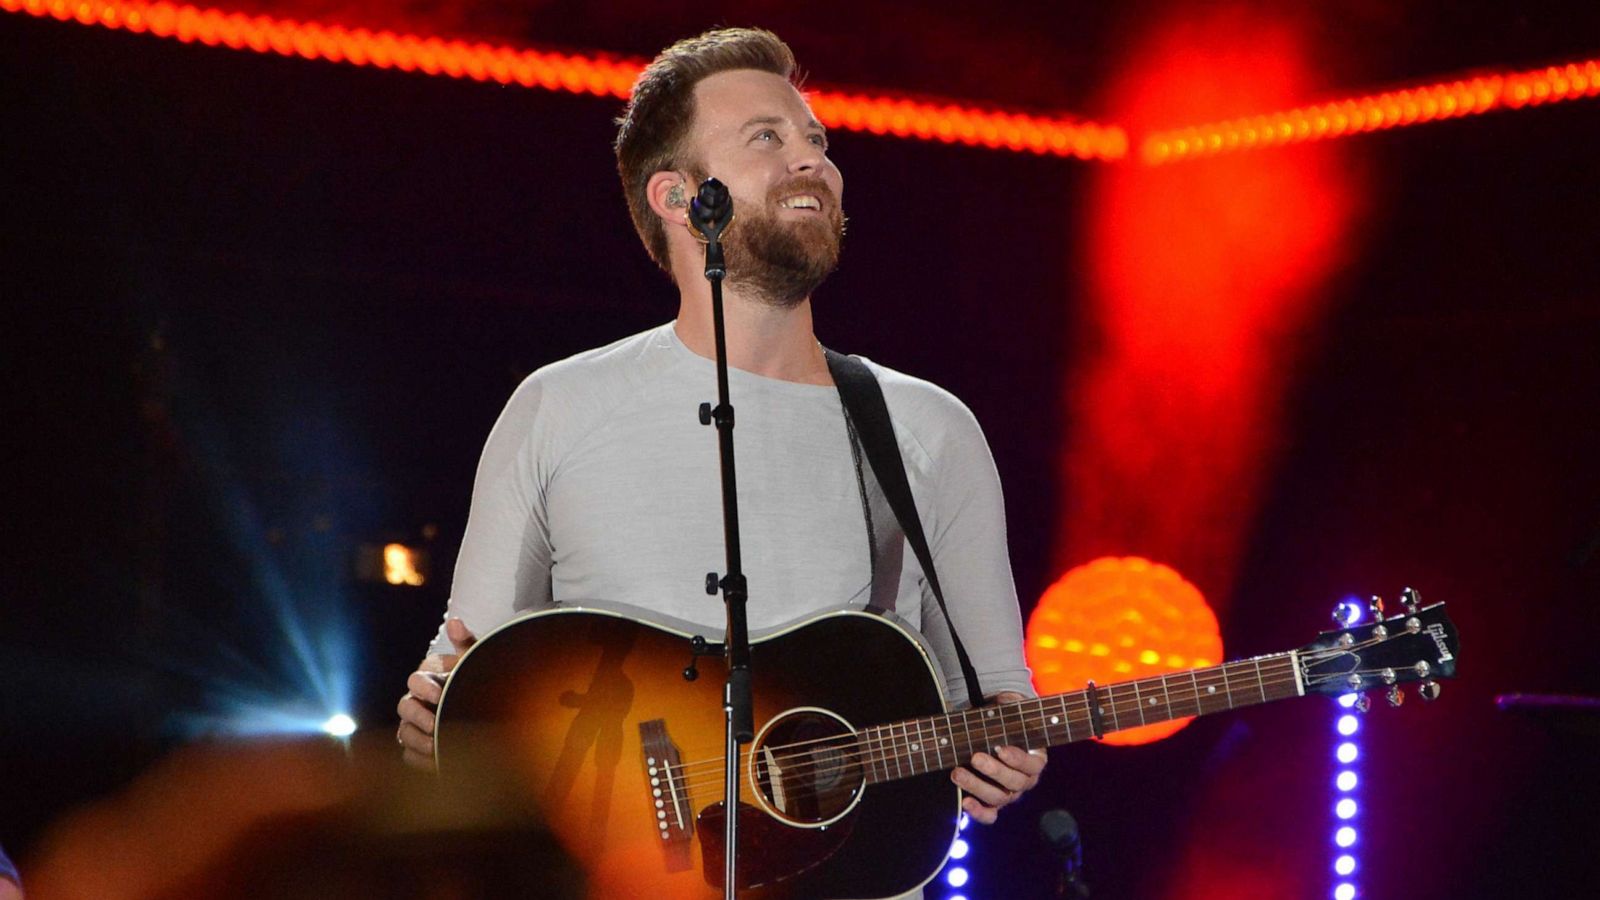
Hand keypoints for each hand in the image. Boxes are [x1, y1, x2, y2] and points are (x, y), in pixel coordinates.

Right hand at [396, 618, 475, 769]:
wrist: (493, 715)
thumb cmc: (479, 681)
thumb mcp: (476, 661)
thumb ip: (466, 643)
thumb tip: (455, 621)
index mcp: (428, 678)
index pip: (416, 680)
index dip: (425, 687)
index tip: (440, 695)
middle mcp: (416, 701)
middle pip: (404, 708)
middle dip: (418, 716)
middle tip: (436, 724)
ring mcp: (414, 725)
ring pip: (404, 733)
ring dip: (418, 740)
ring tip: (437, 746)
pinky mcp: (417, 748)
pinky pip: (408, 755)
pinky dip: (420, 759)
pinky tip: (437, 761)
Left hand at [950, 691, 1047, 824]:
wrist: (994, 734)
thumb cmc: (1003, 723)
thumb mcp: (1009, 712)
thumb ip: (1010, 708)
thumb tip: (1004, 702)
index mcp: (1035, 759)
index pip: (1032, 765)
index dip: (1018, 759)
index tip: (1002, 749)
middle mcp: (1024, 780)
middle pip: (1014, 784)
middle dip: (993, 771)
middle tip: (974, 757)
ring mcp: (1009, 794)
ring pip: (998, 798)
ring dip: (976, 786)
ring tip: (957, 773)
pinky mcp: (993, 802)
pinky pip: (989, 814)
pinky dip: (978, 812)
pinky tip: (965, 802)